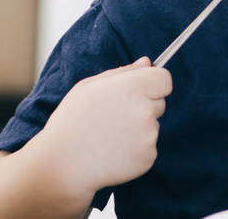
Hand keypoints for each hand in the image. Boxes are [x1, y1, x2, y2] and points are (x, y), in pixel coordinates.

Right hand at [36, 56, 173, 194]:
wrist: (62, 164)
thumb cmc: (73, 120)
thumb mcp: (90, 86)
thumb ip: (124, 72)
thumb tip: (148, 63)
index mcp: (133, 87)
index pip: (165, 80)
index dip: (153, 84)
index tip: (141, 91)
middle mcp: (145, 110)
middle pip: (159, 103)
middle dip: (143, 107)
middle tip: (114, 117)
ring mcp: (148, 135)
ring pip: (152, 126)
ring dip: (138, 130)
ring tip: (109, 136)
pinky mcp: (148, 157)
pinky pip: (148, 147)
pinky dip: (135, 150)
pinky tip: (113, 151)